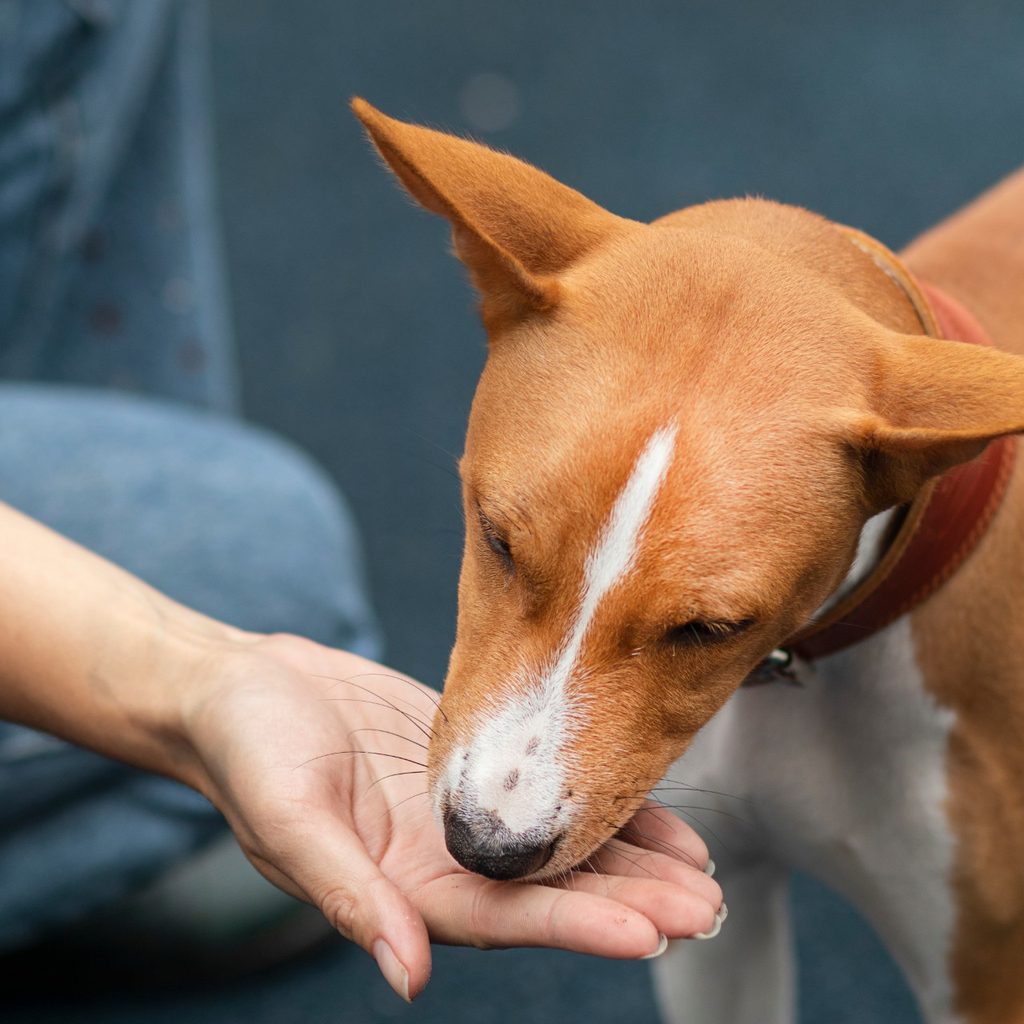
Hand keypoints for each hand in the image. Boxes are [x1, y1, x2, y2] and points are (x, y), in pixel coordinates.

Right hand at [179, 634, 722, 1000]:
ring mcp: (462, 811)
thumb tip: (406, 978)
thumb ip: (350, 898)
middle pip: (552, 889)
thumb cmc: (249, 752)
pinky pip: (544, 783)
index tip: (651, 930)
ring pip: (559, 843)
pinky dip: (595, 796)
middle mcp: (446, 857)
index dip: (579, 925)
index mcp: (405, 886)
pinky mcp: (470, 759)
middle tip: (706, 903)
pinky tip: (647, 801)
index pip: (508, 916)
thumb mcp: (289, 821)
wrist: (245, 687)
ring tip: (701, 868)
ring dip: (630, 857)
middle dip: (630, 900)